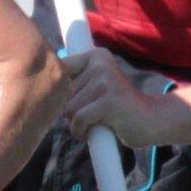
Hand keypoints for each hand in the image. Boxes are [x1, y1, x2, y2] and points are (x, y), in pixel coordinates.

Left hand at [59, 48, 187, 149]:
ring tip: (90, 125)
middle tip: (85, 118)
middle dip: (69, 110)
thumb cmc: (117, 107)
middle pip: (63, 92)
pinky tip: (88, 134)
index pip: (61, 70)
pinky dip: (80, 131)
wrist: (152, 120)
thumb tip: (39, 84)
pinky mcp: (109, 101)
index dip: (57, 92)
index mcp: (96, 56)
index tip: (64, 102)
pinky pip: (79, 119)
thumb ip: (75, 81)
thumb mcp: (97, 85)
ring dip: (74, 123)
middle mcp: (101, 63)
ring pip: (69, 108)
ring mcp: (106, 81)